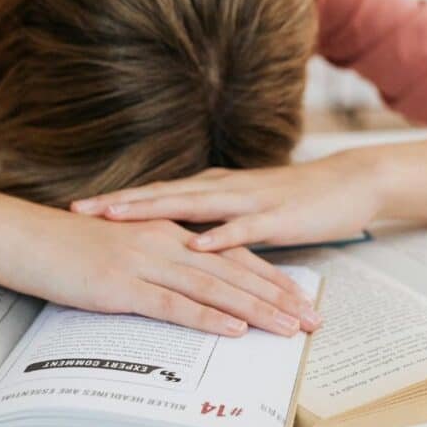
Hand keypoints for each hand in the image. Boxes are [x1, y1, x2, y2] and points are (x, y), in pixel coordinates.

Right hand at [0, 195, 319, 335]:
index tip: (298, 297)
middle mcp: (163, 243)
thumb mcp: (117, 248)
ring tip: (290, 328)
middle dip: (278, 297)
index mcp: (165, 232)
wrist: (18, 233)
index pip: (229, 255)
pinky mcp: (122, 284)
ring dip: (256, 310)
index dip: (268, 277)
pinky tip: (234, 329)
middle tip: (313, 318)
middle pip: (233, 271)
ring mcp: (144, 262)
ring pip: (214, 288)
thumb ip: (150, 260)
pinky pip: (173, 303)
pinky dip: (207, 317)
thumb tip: (176, 283)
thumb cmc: (62, 244)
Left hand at [70, 153, 382, 251]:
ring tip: (117, 217)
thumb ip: (209, 219)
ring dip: (152, 210)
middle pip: (161, 195)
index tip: (77, 208)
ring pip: (192, 205)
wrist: (349, 183)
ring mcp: (248, 201)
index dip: (116, 201)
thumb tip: (173, 238)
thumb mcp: (241, 209)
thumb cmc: (292, 200)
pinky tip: (196, 243)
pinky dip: (219, 235)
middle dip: (119, 203)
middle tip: (79, 210)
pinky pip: (244, 228)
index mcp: (211, 188)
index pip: (155, 194)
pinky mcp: (277, 218)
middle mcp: (222, 188)